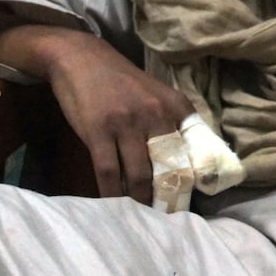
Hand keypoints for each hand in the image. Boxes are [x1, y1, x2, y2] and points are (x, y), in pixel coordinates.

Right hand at [0, 24, 192, 202]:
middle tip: (166, 217)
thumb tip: (189, 160)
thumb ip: (173, 121)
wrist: (81, 58)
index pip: (194, 149)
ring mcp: (127, 123)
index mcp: (175, 106)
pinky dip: (112, 194)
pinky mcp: (98, 131)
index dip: (194, 178)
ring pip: (139, 175)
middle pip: (168, 167)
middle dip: (168, 196)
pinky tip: (114, 205)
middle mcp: (156, 114)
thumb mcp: (156, 94)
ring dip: (141, 200)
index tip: (190, 201)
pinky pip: (109, 173)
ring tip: (142, 216)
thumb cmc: (121, 81)